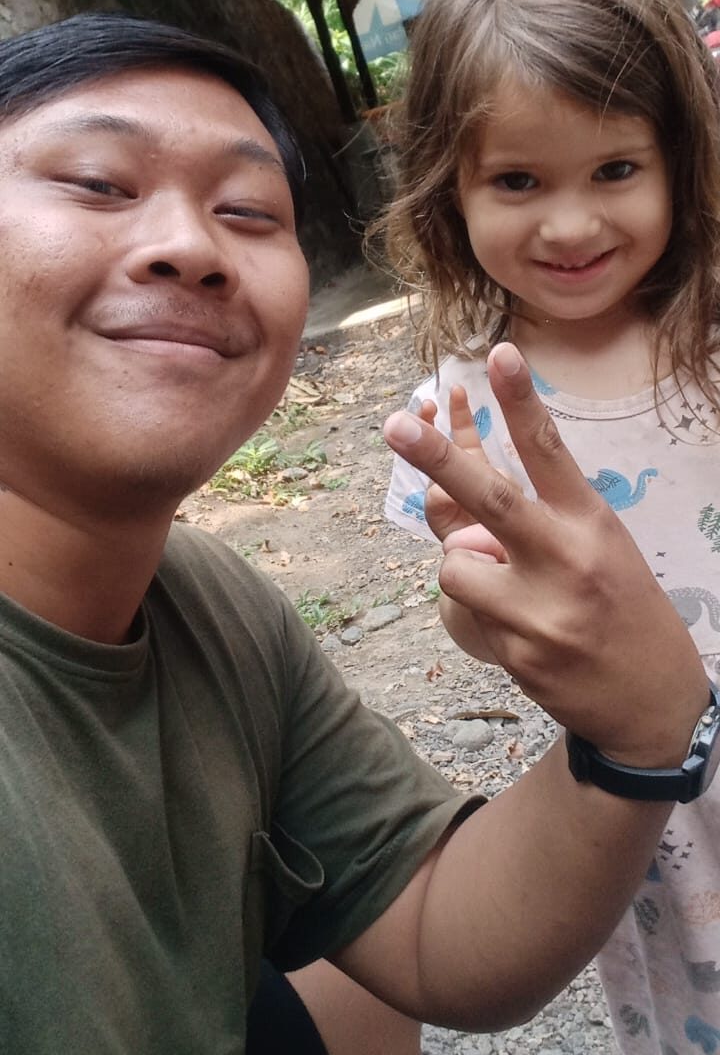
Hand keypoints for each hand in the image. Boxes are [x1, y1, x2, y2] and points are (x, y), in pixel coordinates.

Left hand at [384, 343, 708, 767]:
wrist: (653, 702)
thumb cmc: (619, 605)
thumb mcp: (600, 545)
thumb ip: (538, 522)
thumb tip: (462, 515)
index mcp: (591, 521)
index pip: (549, 450)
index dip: (521, 398)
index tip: (499, 352)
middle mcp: (566, 558)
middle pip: (490, 497)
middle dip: (437, 457)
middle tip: (395, 424)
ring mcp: (541, 609)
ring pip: (455, 564)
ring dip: (466, 568)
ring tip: (511, 589)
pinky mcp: (517, 652)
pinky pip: (465, 613)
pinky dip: (482, 613)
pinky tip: (528, 633)